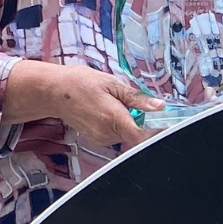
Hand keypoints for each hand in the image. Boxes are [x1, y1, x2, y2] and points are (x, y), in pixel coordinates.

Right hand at [1, 61, 162, 146]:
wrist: (54, 91)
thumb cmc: (81, 83)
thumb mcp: (113, 84)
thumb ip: (138, 98)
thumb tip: (159, 106)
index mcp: (113, 118)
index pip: (143, 136)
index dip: (158, 132)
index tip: (168, 124)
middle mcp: (107, 133)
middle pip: (137, 135)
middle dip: (142, 121)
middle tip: (135, 103)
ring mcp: (101, 139)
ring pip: (127, 135)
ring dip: (130, 122)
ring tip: (115, 104)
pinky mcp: (97, 140)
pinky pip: (117, 135)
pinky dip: (119, 125)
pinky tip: (108, 111)